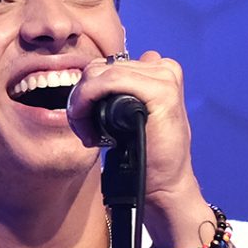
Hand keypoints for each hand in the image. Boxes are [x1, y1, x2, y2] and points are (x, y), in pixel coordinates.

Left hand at [66, 49, 208, 242]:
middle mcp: (163, 69)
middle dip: (82, 96)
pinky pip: (111, 80)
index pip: (107, 65)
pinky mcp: (162, 91)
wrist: (163, 183)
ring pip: (102, 72)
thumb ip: (120, 94)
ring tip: (87, 133)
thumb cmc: (147, 154)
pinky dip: (90, 98)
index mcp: (157, 71)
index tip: (82, 119)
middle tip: (83, 129)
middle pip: (101, 67)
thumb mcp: (130, 117)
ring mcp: (165, 78)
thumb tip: (94, 78)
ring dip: (83, 101)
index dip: (87, 89)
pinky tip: (89, 126)